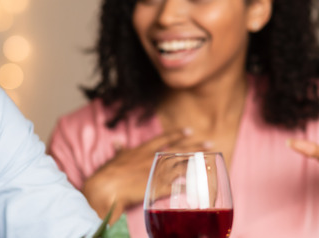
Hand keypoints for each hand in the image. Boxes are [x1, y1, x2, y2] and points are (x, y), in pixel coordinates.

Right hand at [82, 128, 203, 222]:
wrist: (108, 185)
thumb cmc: (110, 172)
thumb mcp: (115, 157)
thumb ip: (120, 150)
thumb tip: (116, 141)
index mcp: (143, 151)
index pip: (164, 139)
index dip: (177, 135)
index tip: (190, 131)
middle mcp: (153, 159)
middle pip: (178, 151)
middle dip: (195, 147)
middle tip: (210, 143)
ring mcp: (157, 173)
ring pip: (181, 166)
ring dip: (196, 165)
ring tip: (209, 163)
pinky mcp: (157, 187)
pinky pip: (176, 187)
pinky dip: (187, 186)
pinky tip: (198, 186)